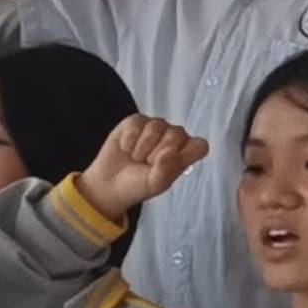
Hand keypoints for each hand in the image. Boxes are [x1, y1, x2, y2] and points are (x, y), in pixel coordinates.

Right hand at [80, 113, 206, 216]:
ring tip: (135, 158)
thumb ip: (167, 170)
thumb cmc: (136, 186)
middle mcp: (173, 138)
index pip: (200, 146)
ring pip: (157, 125)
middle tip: (146, 164)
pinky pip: (137, 123)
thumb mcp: (155, 184)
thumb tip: (170, 150)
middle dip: (157, 152)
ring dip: (142, 146)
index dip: (185, 153)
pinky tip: (125, 149)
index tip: (168, 163)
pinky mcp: (136, 122)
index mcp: (184, 155)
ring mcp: (155, 128)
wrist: (108, 185)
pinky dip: (128, 139)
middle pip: (177, 134)